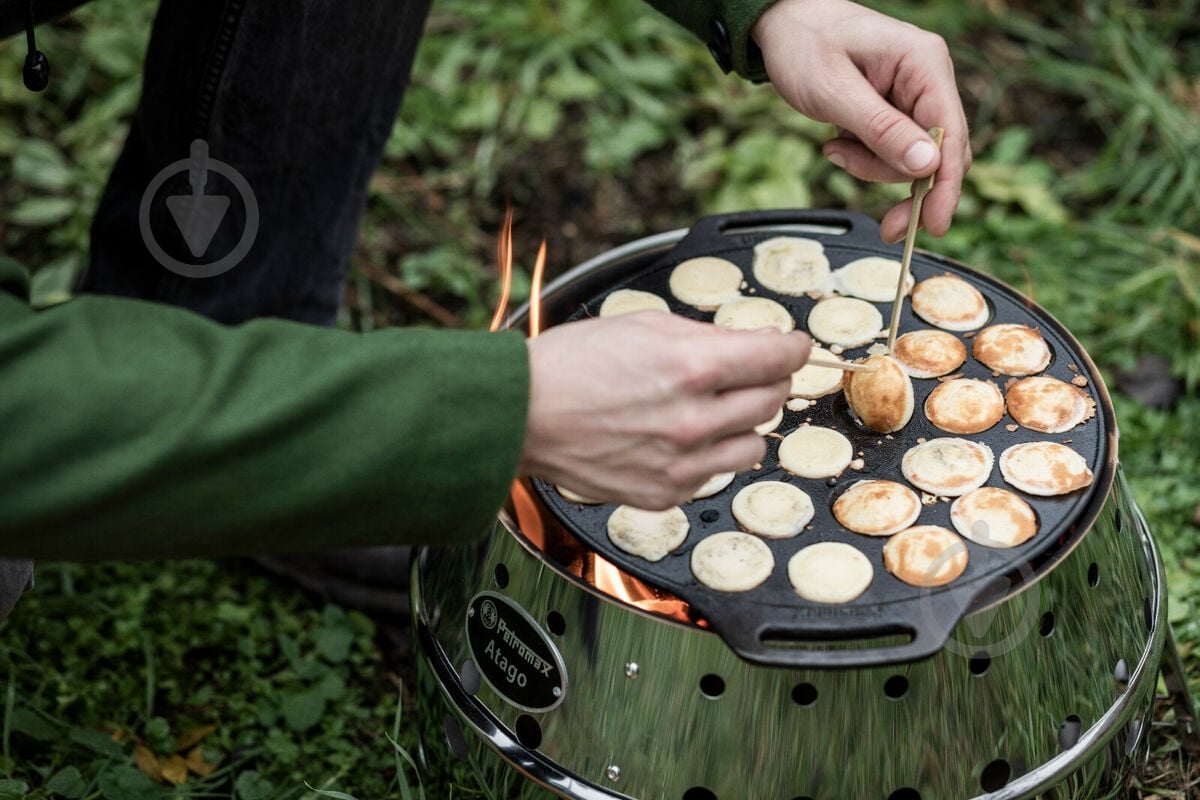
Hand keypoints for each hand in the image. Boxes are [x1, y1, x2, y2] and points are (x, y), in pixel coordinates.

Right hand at [520, 312, 810, 509]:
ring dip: (739, 423)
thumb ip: (703, 337)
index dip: (792, 347)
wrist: (521, 415)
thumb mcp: (642, 325)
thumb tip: (746, 346)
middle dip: (763, 380)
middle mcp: (695, 419)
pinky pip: (713, 473)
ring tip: (704, 411)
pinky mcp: (665, 492)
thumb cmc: (570, 364)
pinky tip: (672, 438)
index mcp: (693, 366)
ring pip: (753, 444)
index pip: (779, 358)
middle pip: (773, 399)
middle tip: (740, 373)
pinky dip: (705, 455)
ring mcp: (682, 463)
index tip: (792, 347)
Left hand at [752, 0, 970, 242]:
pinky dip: (866, 158)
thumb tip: (927, 166)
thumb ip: (881, 130)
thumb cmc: (804, 46)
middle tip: (887, 225)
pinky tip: (838, 145)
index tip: (934, 224)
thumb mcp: (835, 92)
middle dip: (905, 185)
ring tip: (835, 149)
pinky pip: (893, 151)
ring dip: (873, 167)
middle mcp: (928, 78)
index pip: (951, 133)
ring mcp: (914, 94)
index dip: (946, 184)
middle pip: (939, 153)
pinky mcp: (897, 109)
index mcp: (923, 64)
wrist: (783, 24)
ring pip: (913, 159)